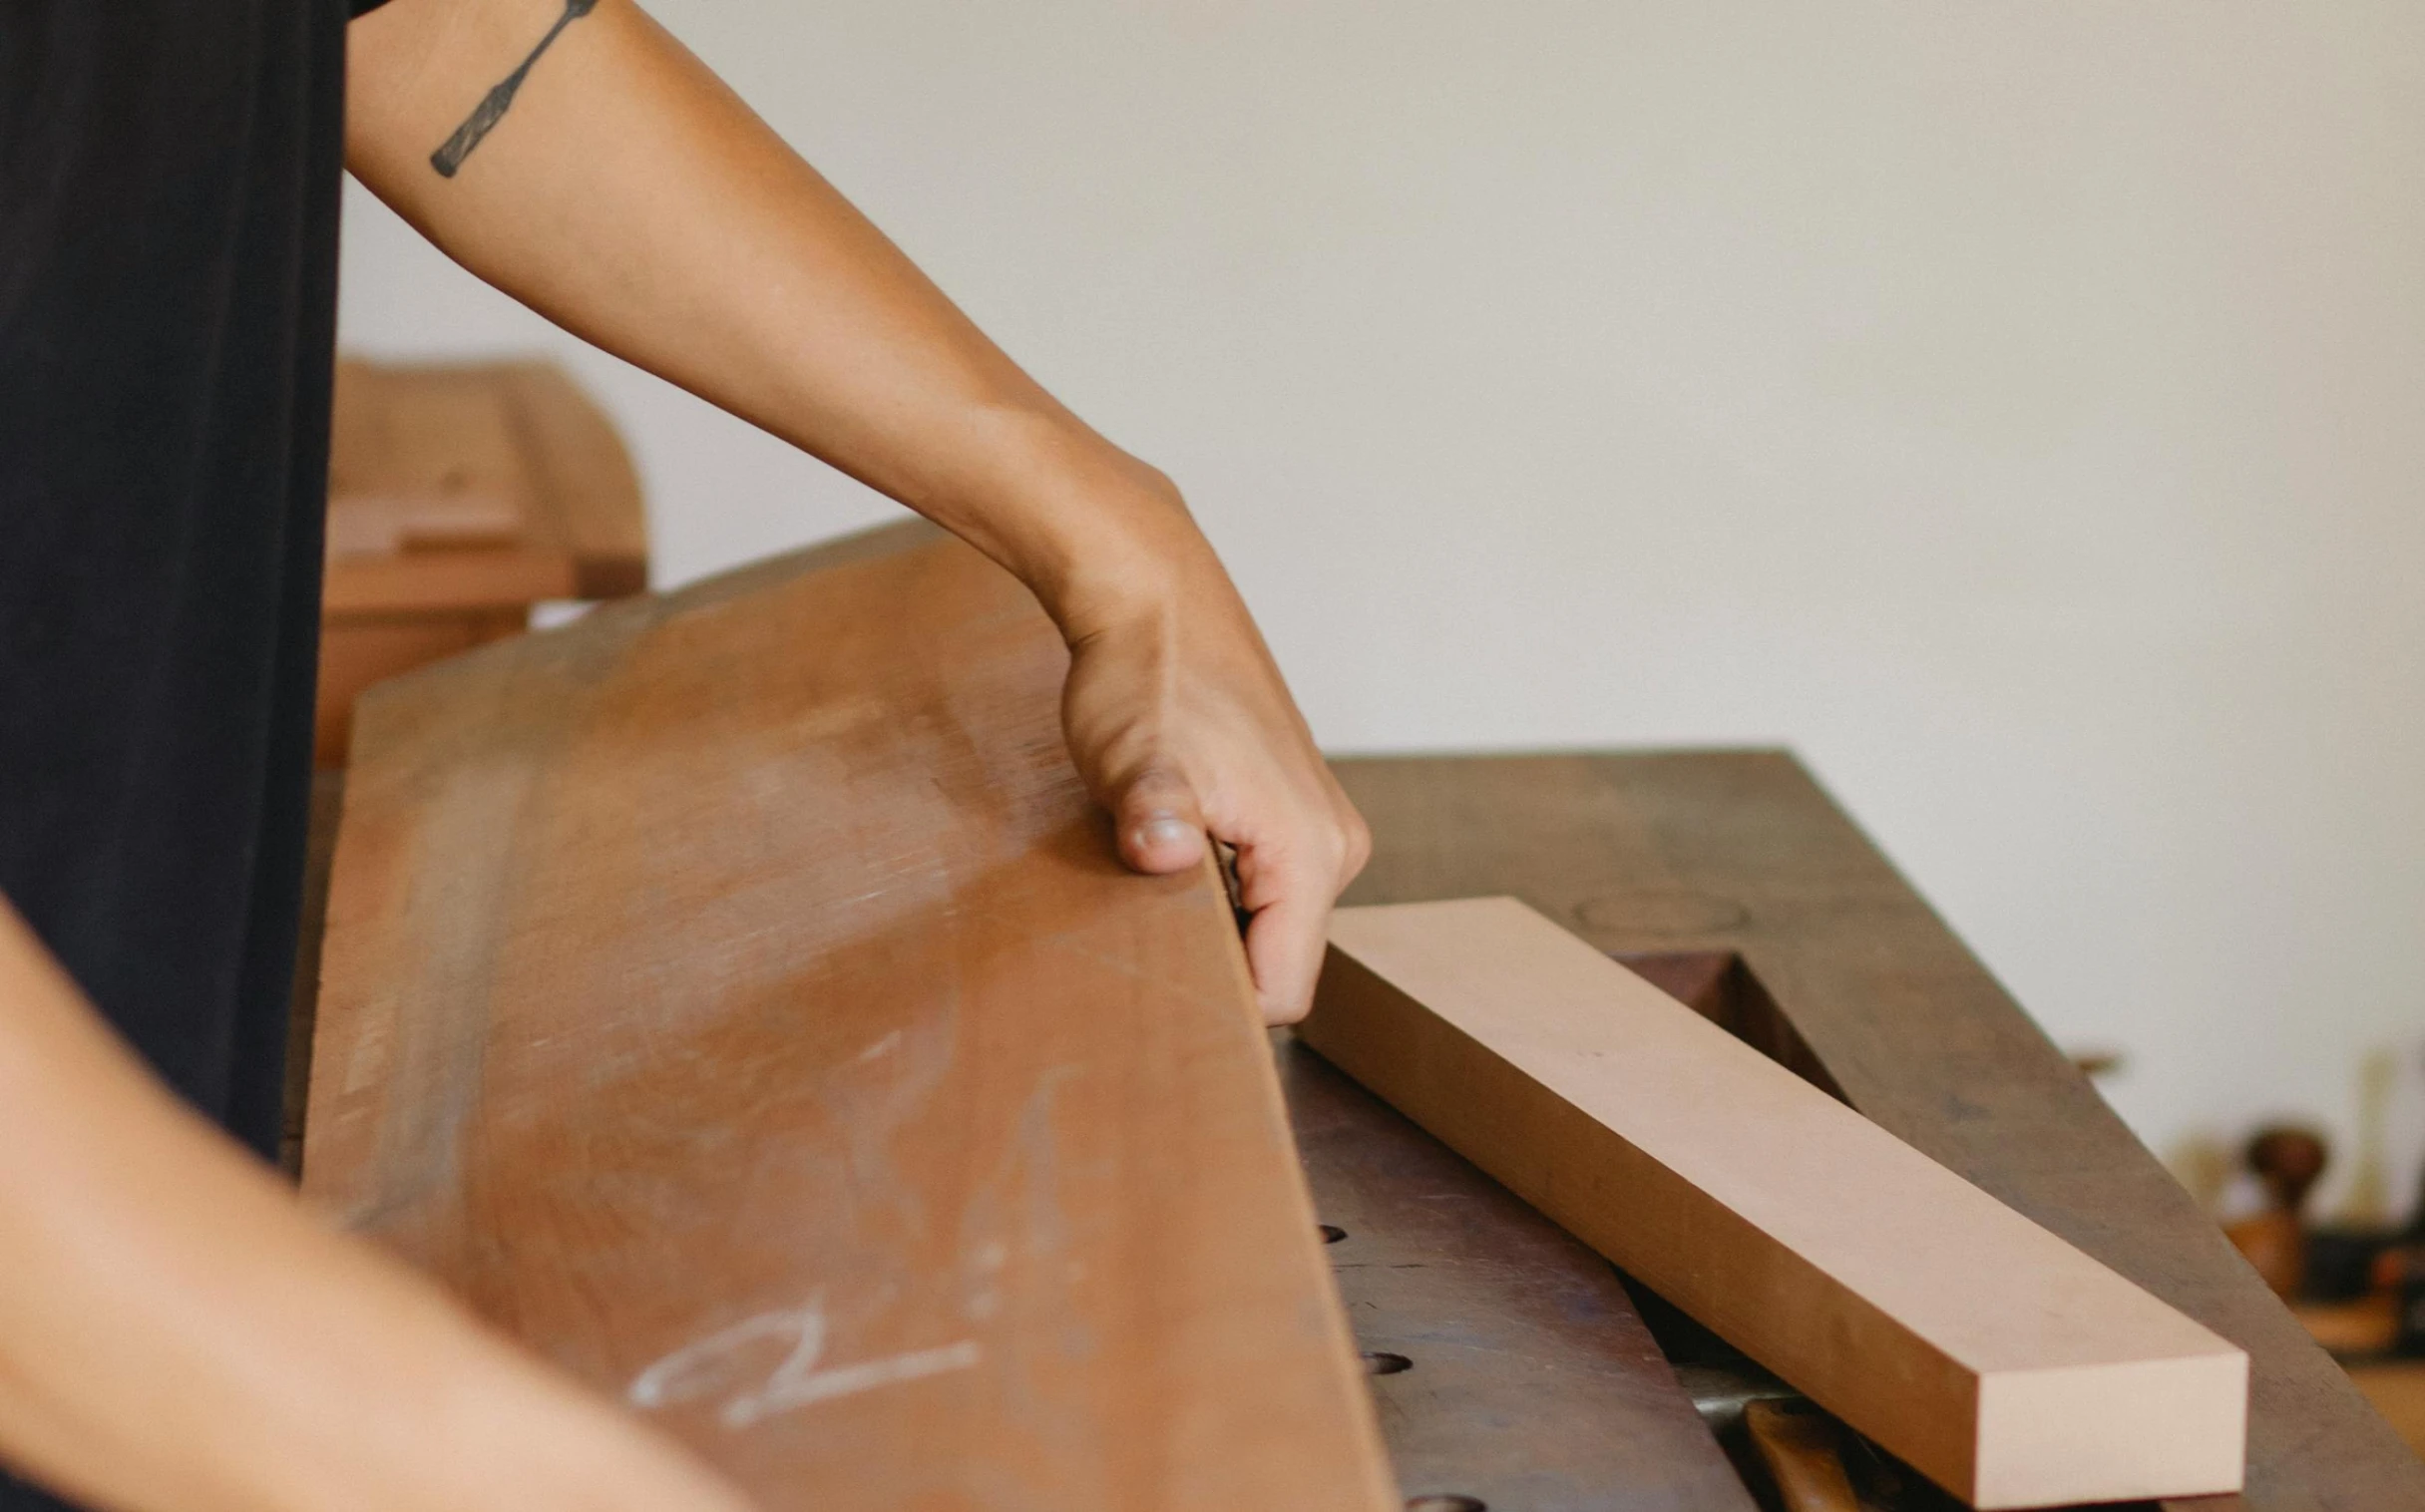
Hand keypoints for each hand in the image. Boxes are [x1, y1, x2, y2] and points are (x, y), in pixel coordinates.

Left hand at [1054, 508, 1369, 1023]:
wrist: (1154, 599)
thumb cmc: (1148, 676)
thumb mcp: (1136, 755)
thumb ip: (1154, 813)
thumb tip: (1167, 851)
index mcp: (1312, 850)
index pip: (1283, 990)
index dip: (1218, 1004)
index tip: (1151, 984)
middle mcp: (1333, 846)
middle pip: (1279, 961)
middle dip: (1212, 963)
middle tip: (1136, 928)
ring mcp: (1317, 826)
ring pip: (1268, 924)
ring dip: (1209, 921)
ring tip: (1147, 882)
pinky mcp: (1291, 810)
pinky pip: (1261, 885)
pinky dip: (1214, 887)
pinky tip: (1165, 851)